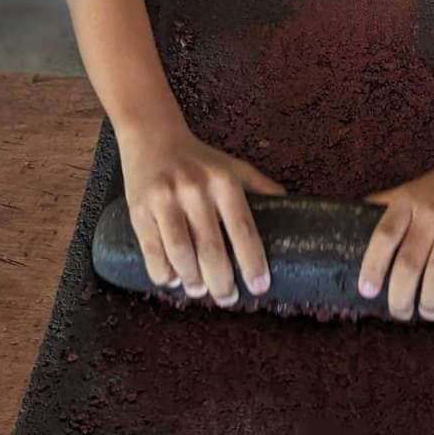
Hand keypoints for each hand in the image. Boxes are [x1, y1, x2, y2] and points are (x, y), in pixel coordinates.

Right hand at [118, 123, 284, 305]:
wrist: (152, 136)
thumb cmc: (200, 159)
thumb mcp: (235, 167)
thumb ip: (261, 189)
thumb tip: (294, 216)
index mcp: (223, 181)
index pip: (243, 229)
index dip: (253, 262)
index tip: (260, 287)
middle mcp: (195, 190)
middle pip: (211, 249)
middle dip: (222, 282)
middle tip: (228, 298)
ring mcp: (165, 200)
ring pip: (181, 254)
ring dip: (192, 281)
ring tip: (200, 291)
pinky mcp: (139, 210)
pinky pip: (152, 251)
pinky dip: (163, 273)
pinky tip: (173, 280)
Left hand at [357, 132, 433, 322]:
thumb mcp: (415, 187)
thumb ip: (390, 206)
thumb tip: (352, 226)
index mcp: (409, 201)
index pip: (383, 236)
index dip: (372, 266)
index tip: (367, 292)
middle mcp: (432, 212)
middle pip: (408, 263)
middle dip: (400, 298)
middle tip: (400, 313)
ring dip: (430, 303)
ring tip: (428, 313)